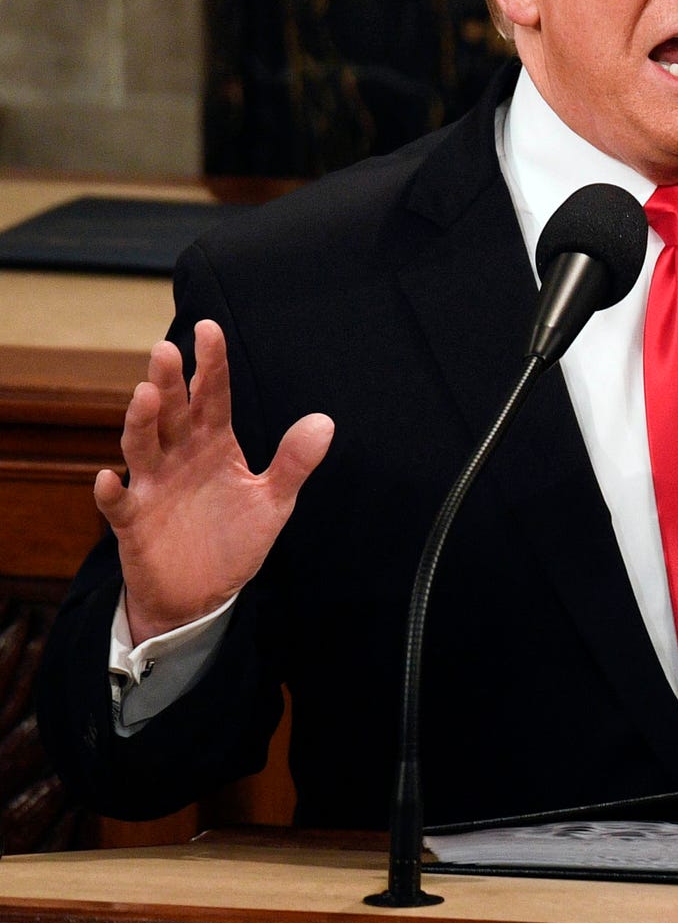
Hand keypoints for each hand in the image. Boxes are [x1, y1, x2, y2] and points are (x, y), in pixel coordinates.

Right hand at [94, 322, 334, 641]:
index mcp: (214, 445)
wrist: (203, 593)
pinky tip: (109, 477)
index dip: (212, 364)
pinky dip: (111, 491)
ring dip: (140, 423)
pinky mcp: (134, 522)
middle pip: (173, 412)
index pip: (213, 397)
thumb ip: (294, 463)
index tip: (210, 328)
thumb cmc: (234, 539)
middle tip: (166, 349)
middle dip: (169, 381)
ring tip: (145, 396)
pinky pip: (118, 504)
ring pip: (142, 447)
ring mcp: (154, 486)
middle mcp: (180, 457)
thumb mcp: (274, 502)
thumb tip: (324, 421)